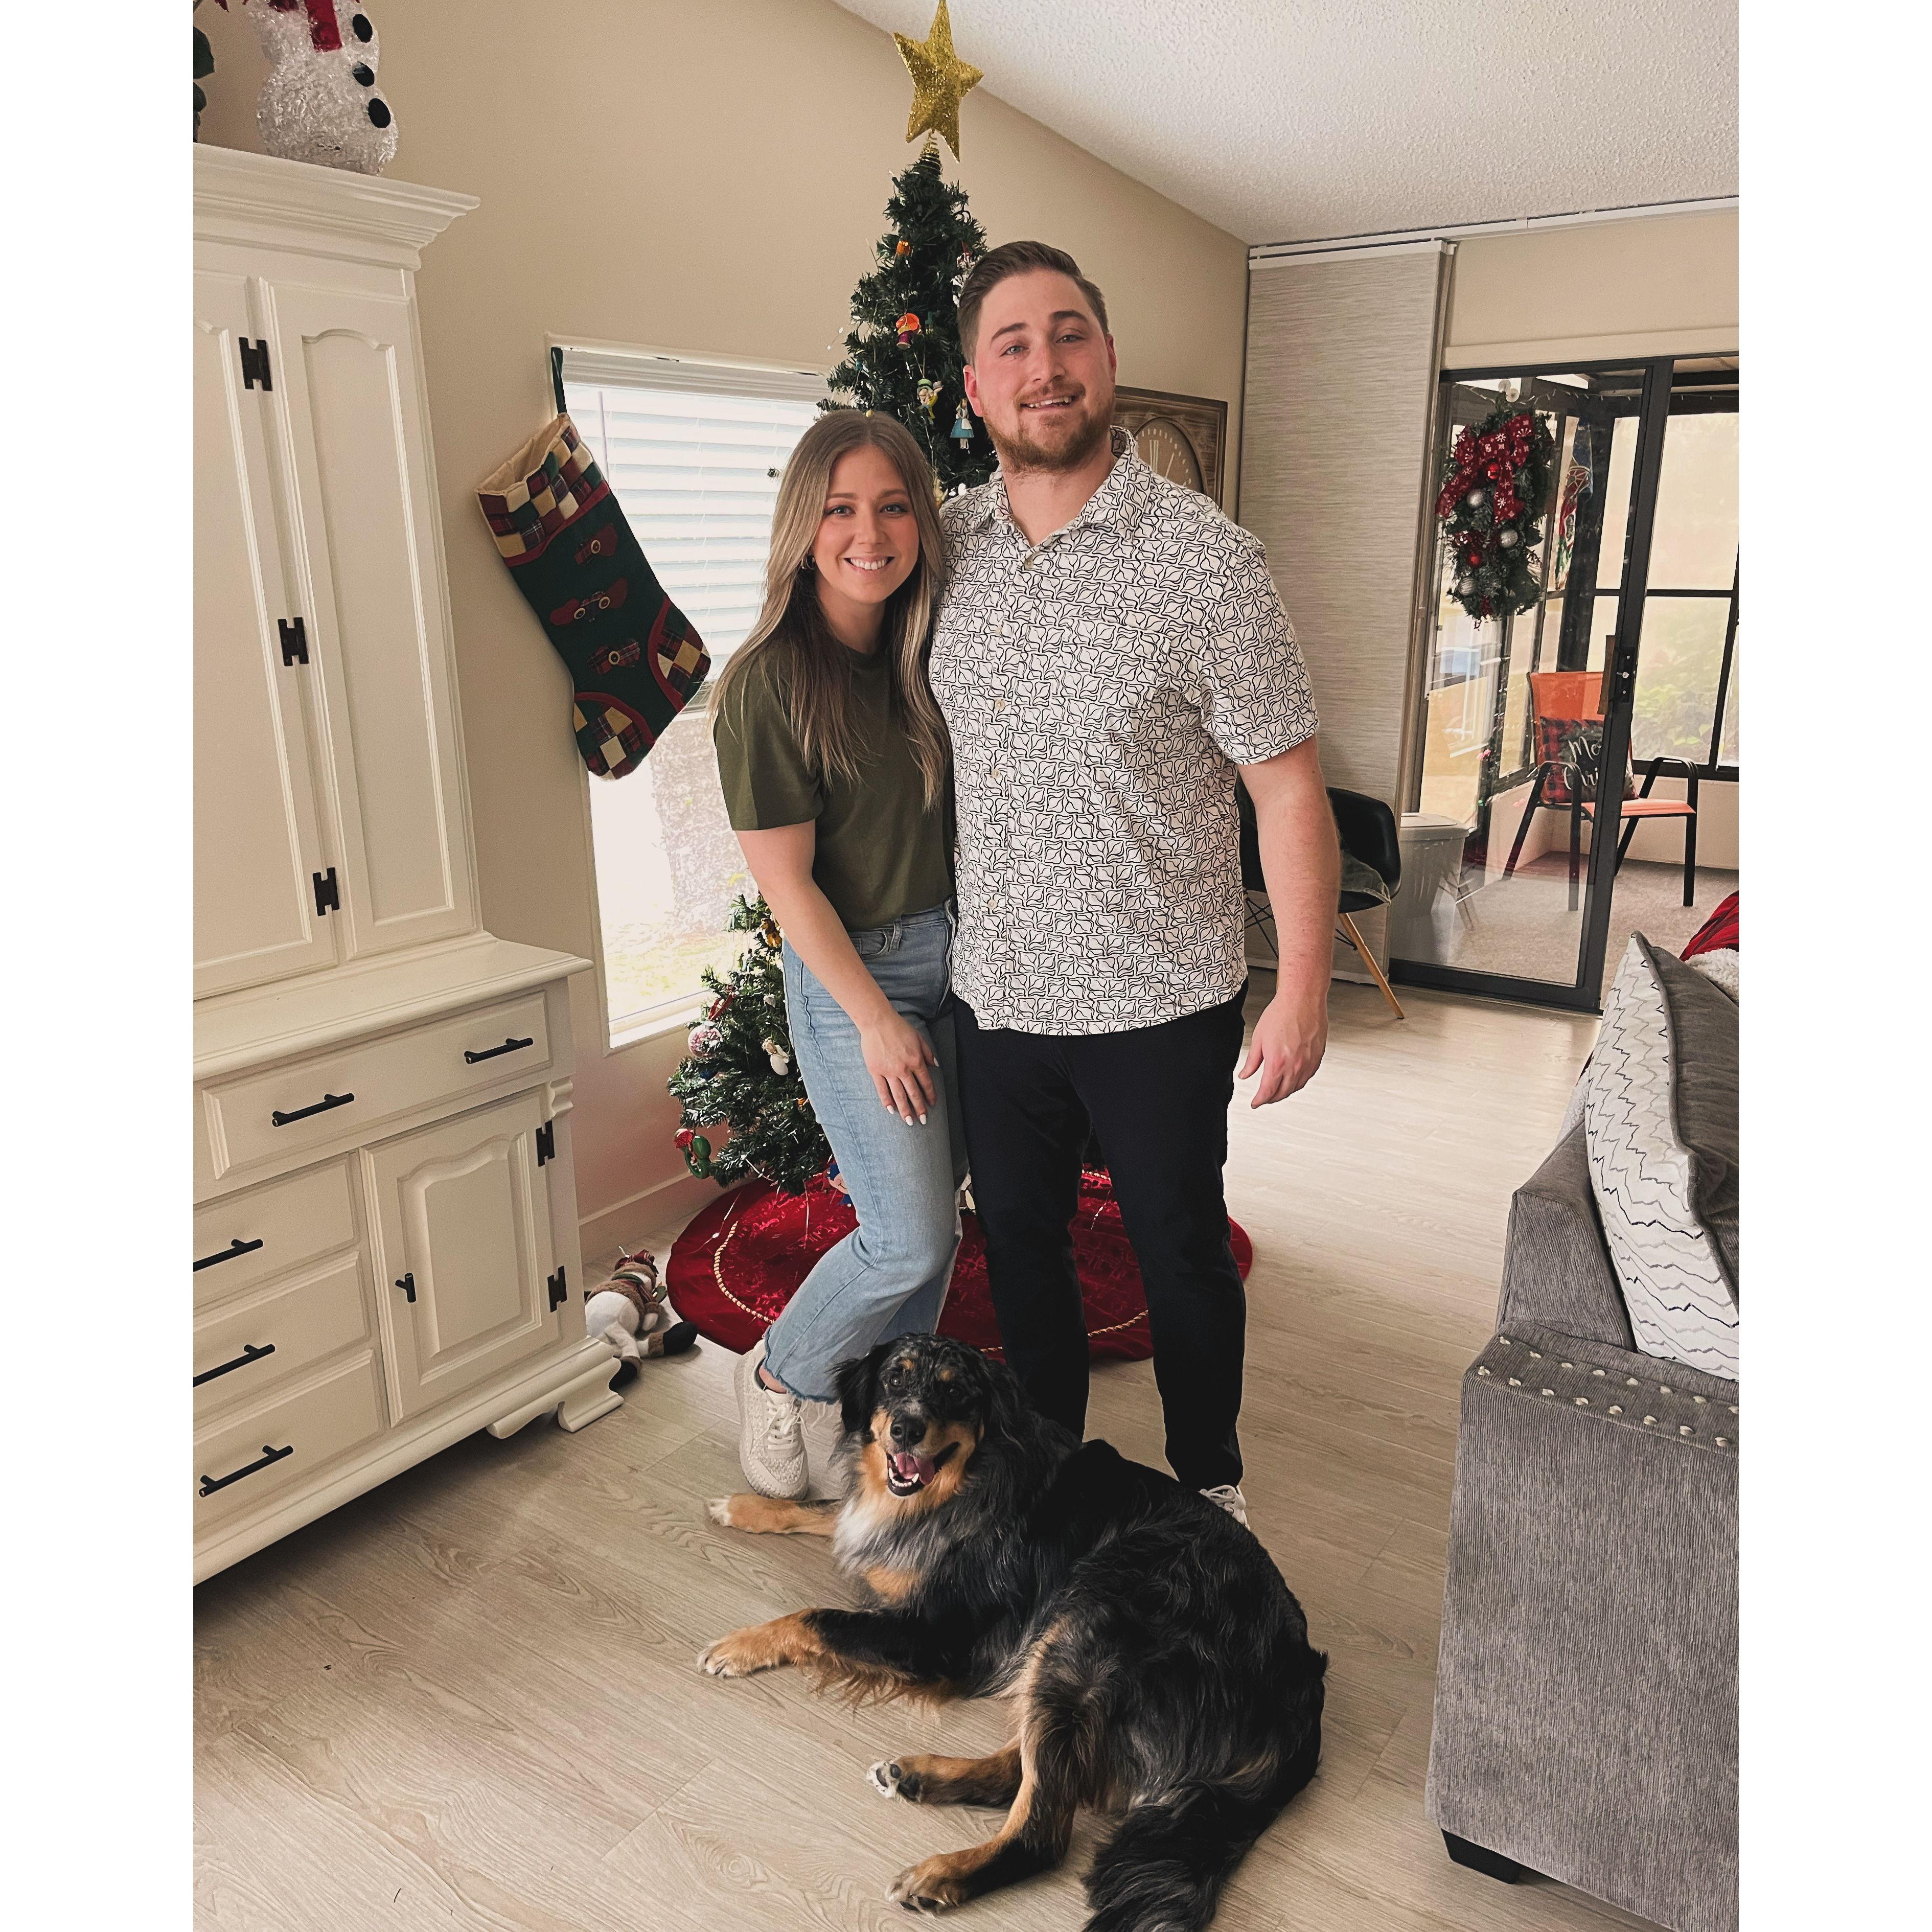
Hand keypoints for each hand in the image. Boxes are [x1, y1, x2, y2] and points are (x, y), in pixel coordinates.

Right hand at [859, 1010, 939, 1124]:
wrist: (878, 1022)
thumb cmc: (899, 1028)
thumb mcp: (919, 1038)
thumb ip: (928, 1053)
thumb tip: (936, 1066)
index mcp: (916, 1061)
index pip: (926, 1083)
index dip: (930, 1095)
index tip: (932, 1105)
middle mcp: (904, 1069)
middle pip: (913, 1093)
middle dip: (919, 1108)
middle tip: (923, 1121)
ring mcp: (889, 1071)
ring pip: (899, 1095)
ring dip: (905, 1110)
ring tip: (908, 1121)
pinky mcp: (876, 1071)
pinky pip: (882, 1090)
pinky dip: (887, 1101)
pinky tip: (891, 1110)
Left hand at [1238, 982, 1328, 1106]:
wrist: (1303, 999)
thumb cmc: (1281, 1013)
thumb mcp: (1259, 1038)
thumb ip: (1252, 1061)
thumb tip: (1245, 1074)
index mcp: (1277, 1063)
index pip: (1267, 1092)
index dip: (1259, 1100)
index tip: (1255, 1103)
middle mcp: (1295, 1066)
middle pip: (1282, 1093)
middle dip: (1271, 1099)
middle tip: (1264, 1098)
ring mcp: (1308, 1063)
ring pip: (1296, 1087)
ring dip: (1285, 1092)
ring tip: (1277, 1091)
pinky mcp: (1318, 1057)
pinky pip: (1308, 1077)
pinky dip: (1298, 1083)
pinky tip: (1293, 1079)